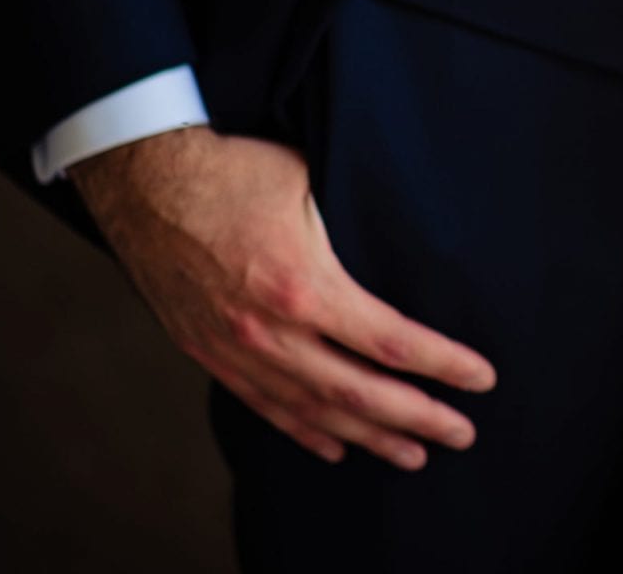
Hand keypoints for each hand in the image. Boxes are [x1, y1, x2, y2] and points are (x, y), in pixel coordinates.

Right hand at [72, 126, 495, 468]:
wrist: (141, 178)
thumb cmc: (234, 168)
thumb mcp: (311, 181)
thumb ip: (354, 222)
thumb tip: (409, 232)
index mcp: (301, 286)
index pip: (389, 342)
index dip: (442, 365)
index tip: (481, 378)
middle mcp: (267, 331)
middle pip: (357, 392)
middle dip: (417, 417)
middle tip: (463, 434)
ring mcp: (233, 349)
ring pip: (312, 410)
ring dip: (368, 436)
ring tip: (414, 455)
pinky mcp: (208, 352)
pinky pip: (264, 405)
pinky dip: (305, 430)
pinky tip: (338, 446)